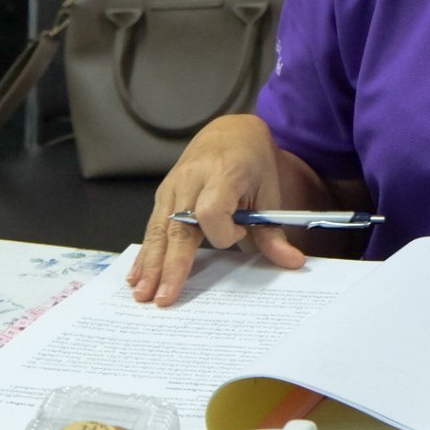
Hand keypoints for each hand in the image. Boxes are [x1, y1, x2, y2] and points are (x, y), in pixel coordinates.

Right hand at [128, 114, 304, 306]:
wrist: (231, 132)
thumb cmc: (253, 162)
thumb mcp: (270, 192)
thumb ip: (272, 231)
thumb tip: (292, 262)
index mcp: (223, 173)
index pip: (211, 210)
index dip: (223, 231)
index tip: (239, 234)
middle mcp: (192, 178)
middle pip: (178, 226)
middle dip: (170, 264)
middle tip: (163, 298)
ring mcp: (173, 186)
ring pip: (159, 229)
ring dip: (150, 264)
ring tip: (143, 294)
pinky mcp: (163, 194)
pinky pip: (153, 226)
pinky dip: (145, 252)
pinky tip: (137, 275)